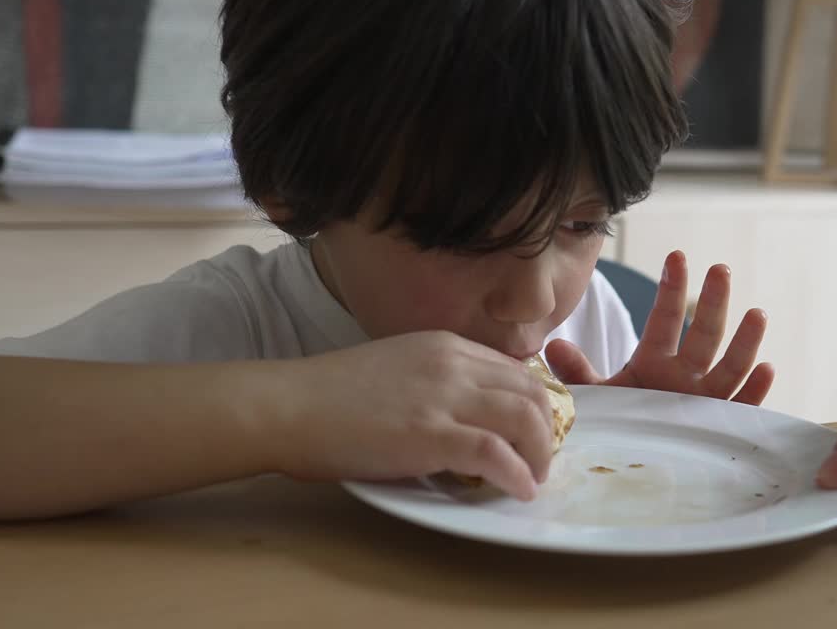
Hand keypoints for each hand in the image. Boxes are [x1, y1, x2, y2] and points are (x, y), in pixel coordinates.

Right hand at [262, 331, 553, 500]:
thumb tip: (466, 413)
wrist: (288, 406)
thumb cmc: (330, 395)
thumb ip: (436, 381)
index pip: (516, 369)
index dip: (535, 404)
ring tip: (533, 478)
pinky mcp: (430, 434)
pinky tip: (519, 491)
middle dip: (547, 428)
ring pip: (526, 417)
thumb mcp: (397, 368)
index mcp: (445, 346)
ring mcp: (443, 397)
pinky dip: (517, 475)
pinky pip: (495, 453)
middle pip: (532, 390)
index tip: (533, 432)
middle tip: (539, 458)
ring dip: (540, 453)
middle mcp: (453, 364)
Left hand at [547, 250, 774, 404]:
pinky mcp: (719, 424)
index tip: (676, 256)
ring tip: (756, 313)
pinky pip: (741, 405)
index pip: (664, 319)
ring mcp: (704, 398)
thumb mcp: (596, 396)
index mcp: (654, 360)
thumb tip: (553, 346)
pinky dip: (755, 389)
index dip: (670, 288)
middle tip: (720, 269)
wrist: (631, 458)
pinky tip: (768, 369)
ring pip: (729, 366)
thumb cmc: (618, 422)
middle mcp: (684, 374)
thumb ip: (578, 372)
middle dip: (712, 302)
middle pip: (702, 334)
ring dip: (744, 341)